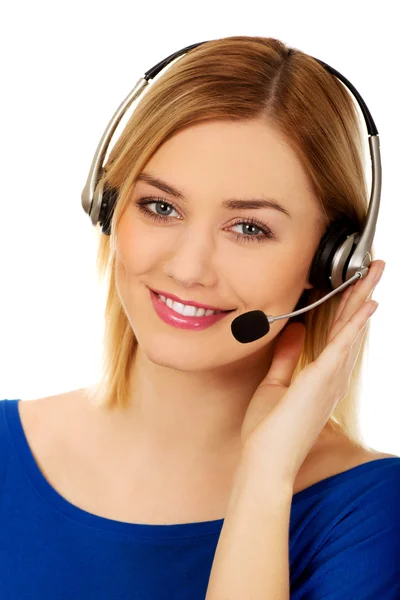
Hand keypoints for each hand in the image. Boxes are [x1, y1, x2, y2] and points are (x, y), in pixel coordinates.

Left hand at [239, 259, 385, 483]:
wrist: (263, 460)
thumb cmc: (268, 430)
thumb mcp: (274, 384)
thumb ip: (286, 356)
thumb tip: (293, 328)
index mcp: (322, 377)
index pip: (338, 334)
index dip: (349, 307)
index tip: (355, 284)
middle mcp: (333, 376)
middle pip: (351, 326)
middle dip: (362, 295)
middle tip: (376, 268)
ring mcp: (330, 378)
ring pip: (351, 329)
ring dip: (363, 299)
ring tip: (376, 273)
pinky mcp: (321, 379)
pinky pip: (341, 345)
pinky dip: (355, 323)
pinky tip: (367, 304)